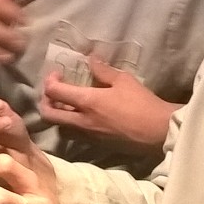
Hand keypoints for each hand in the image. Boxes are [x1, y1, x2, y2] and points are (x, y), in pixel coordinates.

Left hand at [39, 60, 176, 150]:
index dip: (50, 81)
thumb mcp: (123, 80)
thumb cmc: (142, 103)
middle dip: (44, 101)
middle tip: (54, 91)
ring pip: (61, 126)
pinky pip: (75, 134)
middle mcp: (82, 120)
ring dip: (58, 114)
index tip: (58, 74)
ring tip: (67, 104)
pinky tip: (84, 115)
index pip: (54, 92)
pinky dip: (72, 123)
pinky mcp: (97, 144)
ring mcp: (88, 135)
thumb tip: (90, 59)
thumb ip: (103, 70)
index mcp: (86, 102)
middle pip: (48, 114)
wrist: (159, 131)